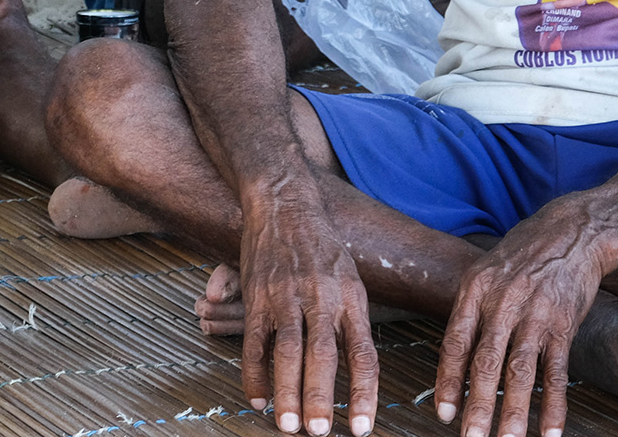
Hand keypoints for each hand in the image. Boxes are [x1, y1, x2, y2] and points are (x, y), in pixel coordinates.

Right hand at [230, 195, 378, 436]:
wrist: (285, 204)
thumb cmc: (322, 246)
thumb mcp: (351, 279)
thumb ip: (354, 322)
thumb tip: (362, 371)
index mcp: (350, 299)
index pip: (363, 354)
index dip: (364, 393)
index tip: (362, 427)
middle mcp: (320, 299)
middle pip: (323, 355)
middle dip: (321, 397)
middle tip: (318, 433)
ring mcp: (285, 296)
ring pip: (287, 351)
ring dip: (287, 391)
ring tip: (289, 425)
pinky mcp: (257, 295)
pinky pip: (254, 340)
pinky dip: (254, 373)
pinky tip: (257, 399)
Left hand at [435, 205, 605, 436]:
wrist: (570, 233)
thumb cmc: (522, 257)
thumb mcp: (486, 273)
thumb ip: (470, 311)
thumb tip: (452, 355)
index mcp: (474, 290)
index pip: (455, 342)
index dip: (448, 380)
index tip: (443, 413)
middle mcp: (501, 303)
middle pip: (485, 362)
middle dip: (476, 405)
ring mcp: (535, 314)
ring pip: (520, 371)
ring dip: (513, 411)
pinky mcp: (564, 324)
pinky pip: (557, 371)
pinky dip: (554, 404)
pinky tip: (551, 431)